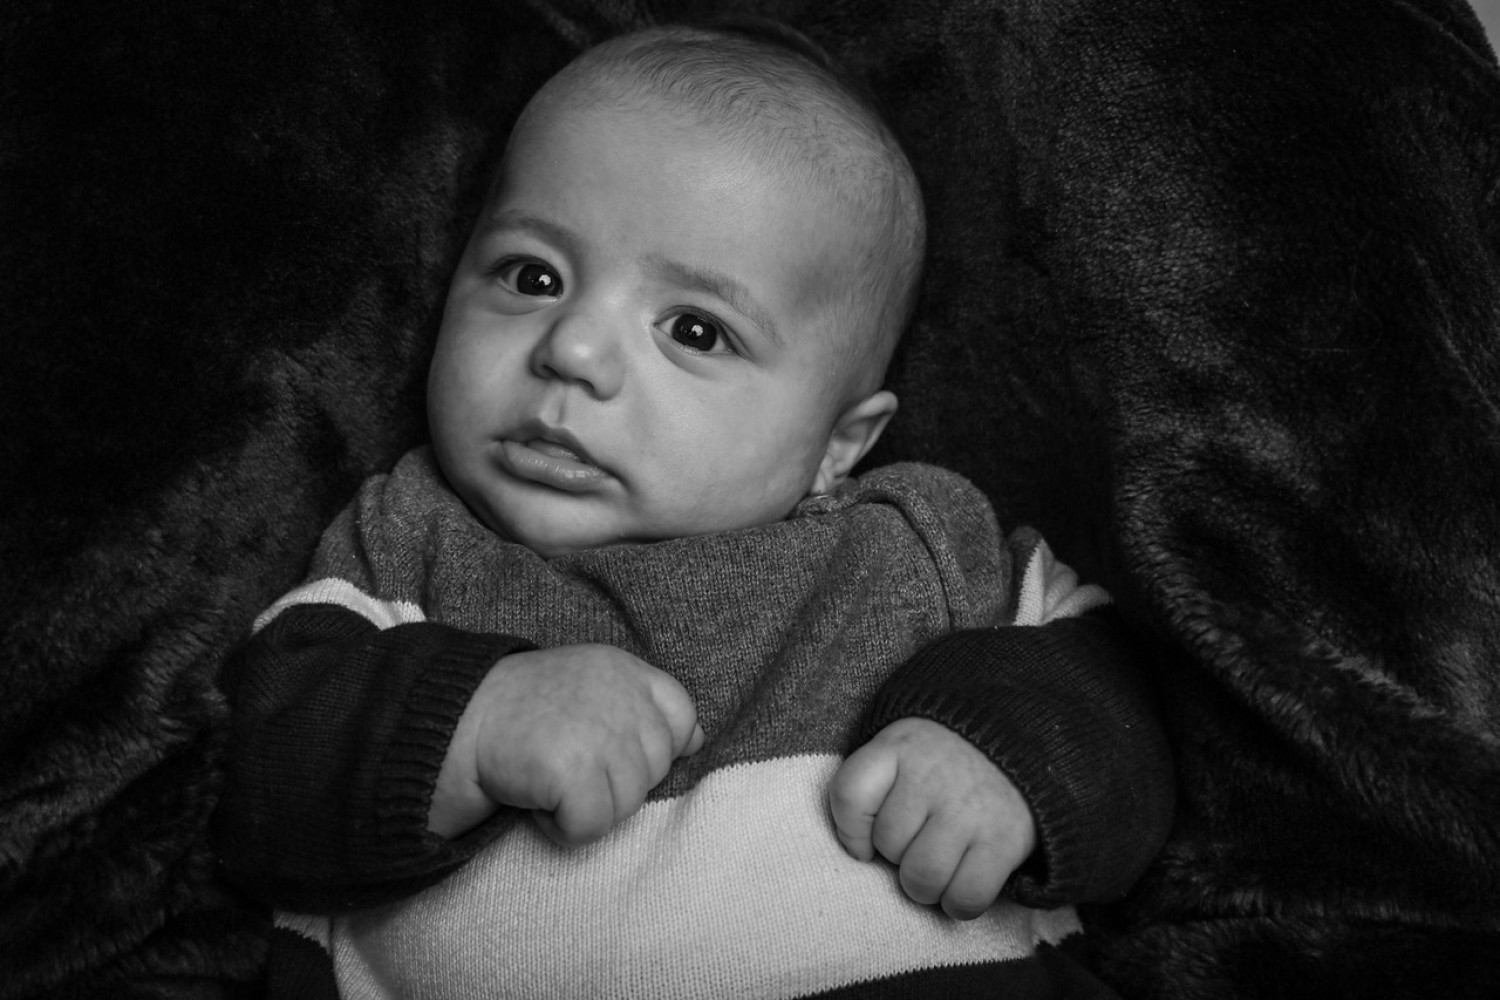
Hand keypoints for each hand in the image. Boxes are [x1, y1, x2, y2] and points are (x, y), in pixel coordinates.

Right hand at [429, 643, 703, 843]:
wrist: (452, 721)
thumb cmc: (524, 712)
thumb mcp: (590, 685)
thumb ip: (641, 705)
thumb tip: (696, 741)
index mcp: (625, 669)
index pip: (682, 716)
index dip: (652, 748)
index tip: (607, 751)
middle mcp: (619, 694)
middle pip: (655, 770)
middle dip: (614, 782)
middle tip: (566, 764)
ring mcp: (598, 731)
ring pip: (626, 805)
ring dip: (587, 806)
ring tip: (549, 778)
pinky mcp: (572, 769)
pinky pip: (592, 826)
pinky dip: (562, 827)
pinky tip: (536, 799)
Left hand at [828, 717, 1035, 918]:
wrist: (1022, 744)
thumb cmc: (946, 761)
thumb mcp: (904, 747)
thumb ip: (875, 784)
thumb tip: (860, 852)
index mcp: (900, 747)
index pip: (851, 795)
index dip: (851, 830)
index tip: (865, 842)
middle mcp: (933, 776)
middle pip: (888, 844)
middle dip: (897, 855)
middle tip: (920, 840)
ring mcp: (969, 809)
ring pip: (921, 877)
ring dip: (925, 885)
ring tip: (938, 865)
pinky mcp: (1004, 841)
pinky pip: (965, 897)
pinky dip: (958, 904)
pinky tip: (961, 886)